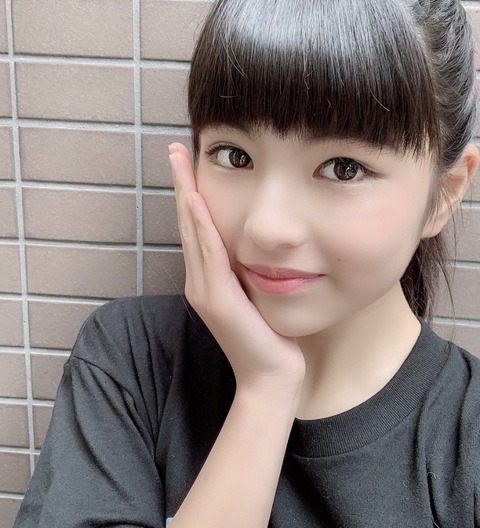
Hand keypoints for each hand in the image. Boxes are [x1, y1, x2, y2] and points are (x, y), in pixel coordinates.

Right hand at [169, 143, 305, 398]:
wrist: (272, 378)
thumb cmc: (272, 338)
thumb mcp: (259, 295)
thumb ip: (251, 271)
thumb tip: (261, 243)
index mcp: (208, 279)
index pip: (197, 228)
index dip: (190, 193)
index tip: (188, 161)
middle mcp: (199, 281)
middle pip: (188, 223)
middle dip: (181, 184)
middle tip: (176, 149)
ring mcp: (204, 290)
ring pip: (193, 232)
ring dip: (185, 194)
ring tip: (181, 163)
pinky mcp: (216, 299)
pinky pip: (207, 254)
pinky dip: (200, 225)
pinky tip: (196, 200)